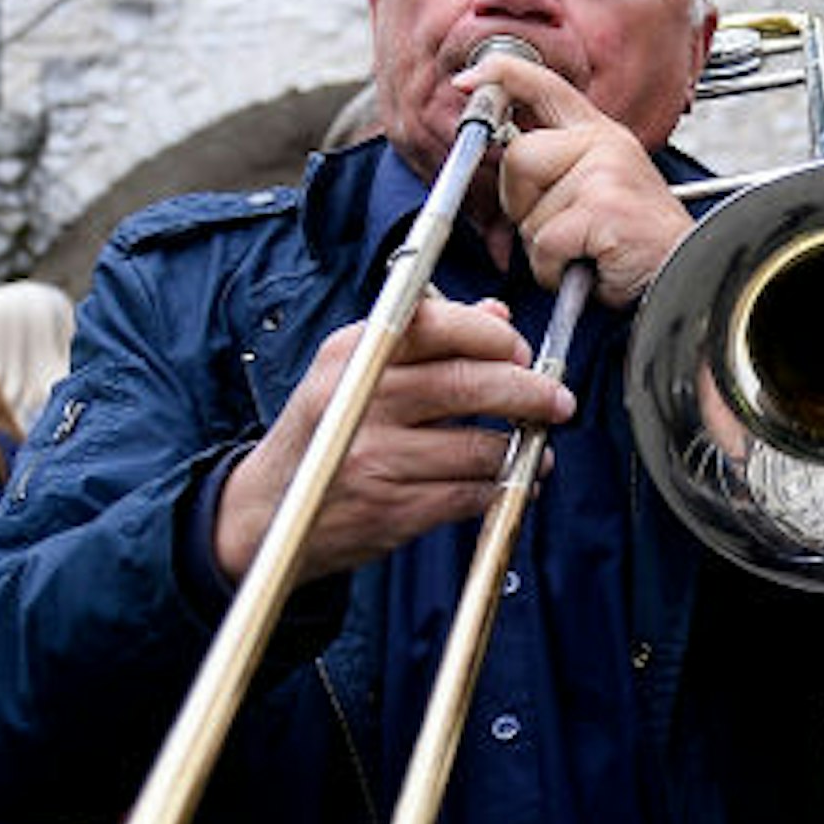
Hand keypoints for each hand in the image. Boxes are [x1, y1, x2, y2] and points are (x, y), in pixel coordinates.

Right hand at [212, 295, 571, 582]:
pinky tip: (512, 480)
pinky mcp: (390, 510)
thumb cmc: (326, 431)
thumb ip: (428, 339)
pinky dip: (501, 487)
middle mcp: (359, 401)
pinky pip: (469, 495)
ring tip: (536, 445)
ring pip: (477, 447)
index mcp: (353, 355)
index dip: (495, 338)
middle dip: (530, 392)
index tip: (524, 351)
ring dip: (521, 448)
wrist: (263, 510)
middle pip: (467, 385)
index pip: (438, 326)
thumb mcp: (356, 371)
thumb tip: (497, 313)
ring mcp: (373, 458)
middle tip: (559, 401)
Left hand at [460, 56, 691, 309]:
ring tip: (582, 249)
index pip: (544, 86)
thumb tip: (509, 170)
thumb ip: (557, 169)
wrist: (684, 273)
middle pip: (518, 157)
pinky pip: (544, 242)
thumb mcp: (600, 187)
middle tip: (560, 227)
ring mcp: (606, 172)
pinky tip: (587, 265)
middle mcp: (604, 144)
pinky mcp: (604, 206)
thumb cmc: (637, 241)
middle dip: (521, 203)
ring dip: (542, 245)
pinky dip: (554, 268)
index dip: (500, 75)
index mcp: (600, 135)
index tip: (468, 80)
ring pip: (527, 209)